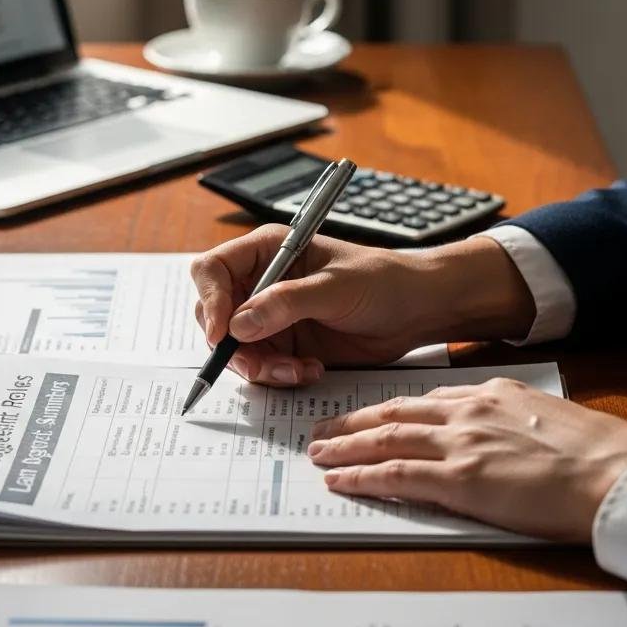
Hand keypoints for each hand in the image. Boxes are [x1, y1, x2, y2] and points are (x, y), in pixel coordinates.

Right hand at [191, 226, 535, 387]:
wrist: (416, 311)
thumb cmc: (382, 281)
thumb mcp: (335, 288)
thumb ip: (286, 302)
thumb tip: (239, 324)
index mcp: (268, 250)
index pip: (212, 270)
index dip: (211, 302)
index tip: (224, 334)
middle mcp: (262, 282)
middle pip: (216, 316)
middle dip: (236, 346)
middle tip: (263, 365)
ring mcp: (271, 316)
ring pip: (237, 349)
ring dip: (262, 367)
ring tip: (298, 370)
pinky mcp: (285, 344)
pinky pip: (262, 368)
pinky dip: (279, 376)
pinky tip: (310, 370)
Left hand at [307, 377, 626, 541]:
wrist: (614, 471)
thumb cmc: (594, 451)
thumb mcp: (546, 418)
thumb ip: (509, 422)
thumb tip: (492, 438)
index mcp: (491, 394)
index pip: (426, 400)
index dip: (391, 409)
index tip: (370, 415)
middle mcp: (469, 411)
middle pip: (395, 412)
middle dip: (355, 421)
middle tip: (324, 428)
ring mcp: (462, 444)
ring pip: (387, 438)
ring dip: (348, 445)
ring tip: (320, 452)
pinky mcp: (461, 480)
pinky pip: (399, 476)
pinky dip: (365, 476)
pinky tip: (342, 480)